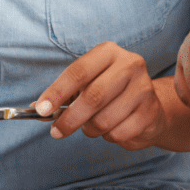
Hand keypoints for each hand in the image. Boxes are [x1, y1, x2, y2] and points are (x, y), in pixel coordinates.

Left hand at [34, 42, 165, 149]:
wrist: (148, 105)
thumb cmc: (111, 92)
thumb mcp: (87, 84)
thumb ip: (64, 95)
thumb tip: (38, 108)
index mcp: (109, 52)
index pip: (78, 72)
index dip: (57, 92)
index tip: (42, 109)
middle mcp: (130, 64)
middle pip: (93, 97)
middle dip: (70, 119)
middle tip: (56, 131)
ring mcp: (144, 88)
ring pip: (104, 119)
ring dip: (91, 129)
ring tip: (93, 125)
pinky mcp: (151, 111)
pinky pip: (118, 133)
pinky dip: (109, 136)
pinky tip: (114, 127)